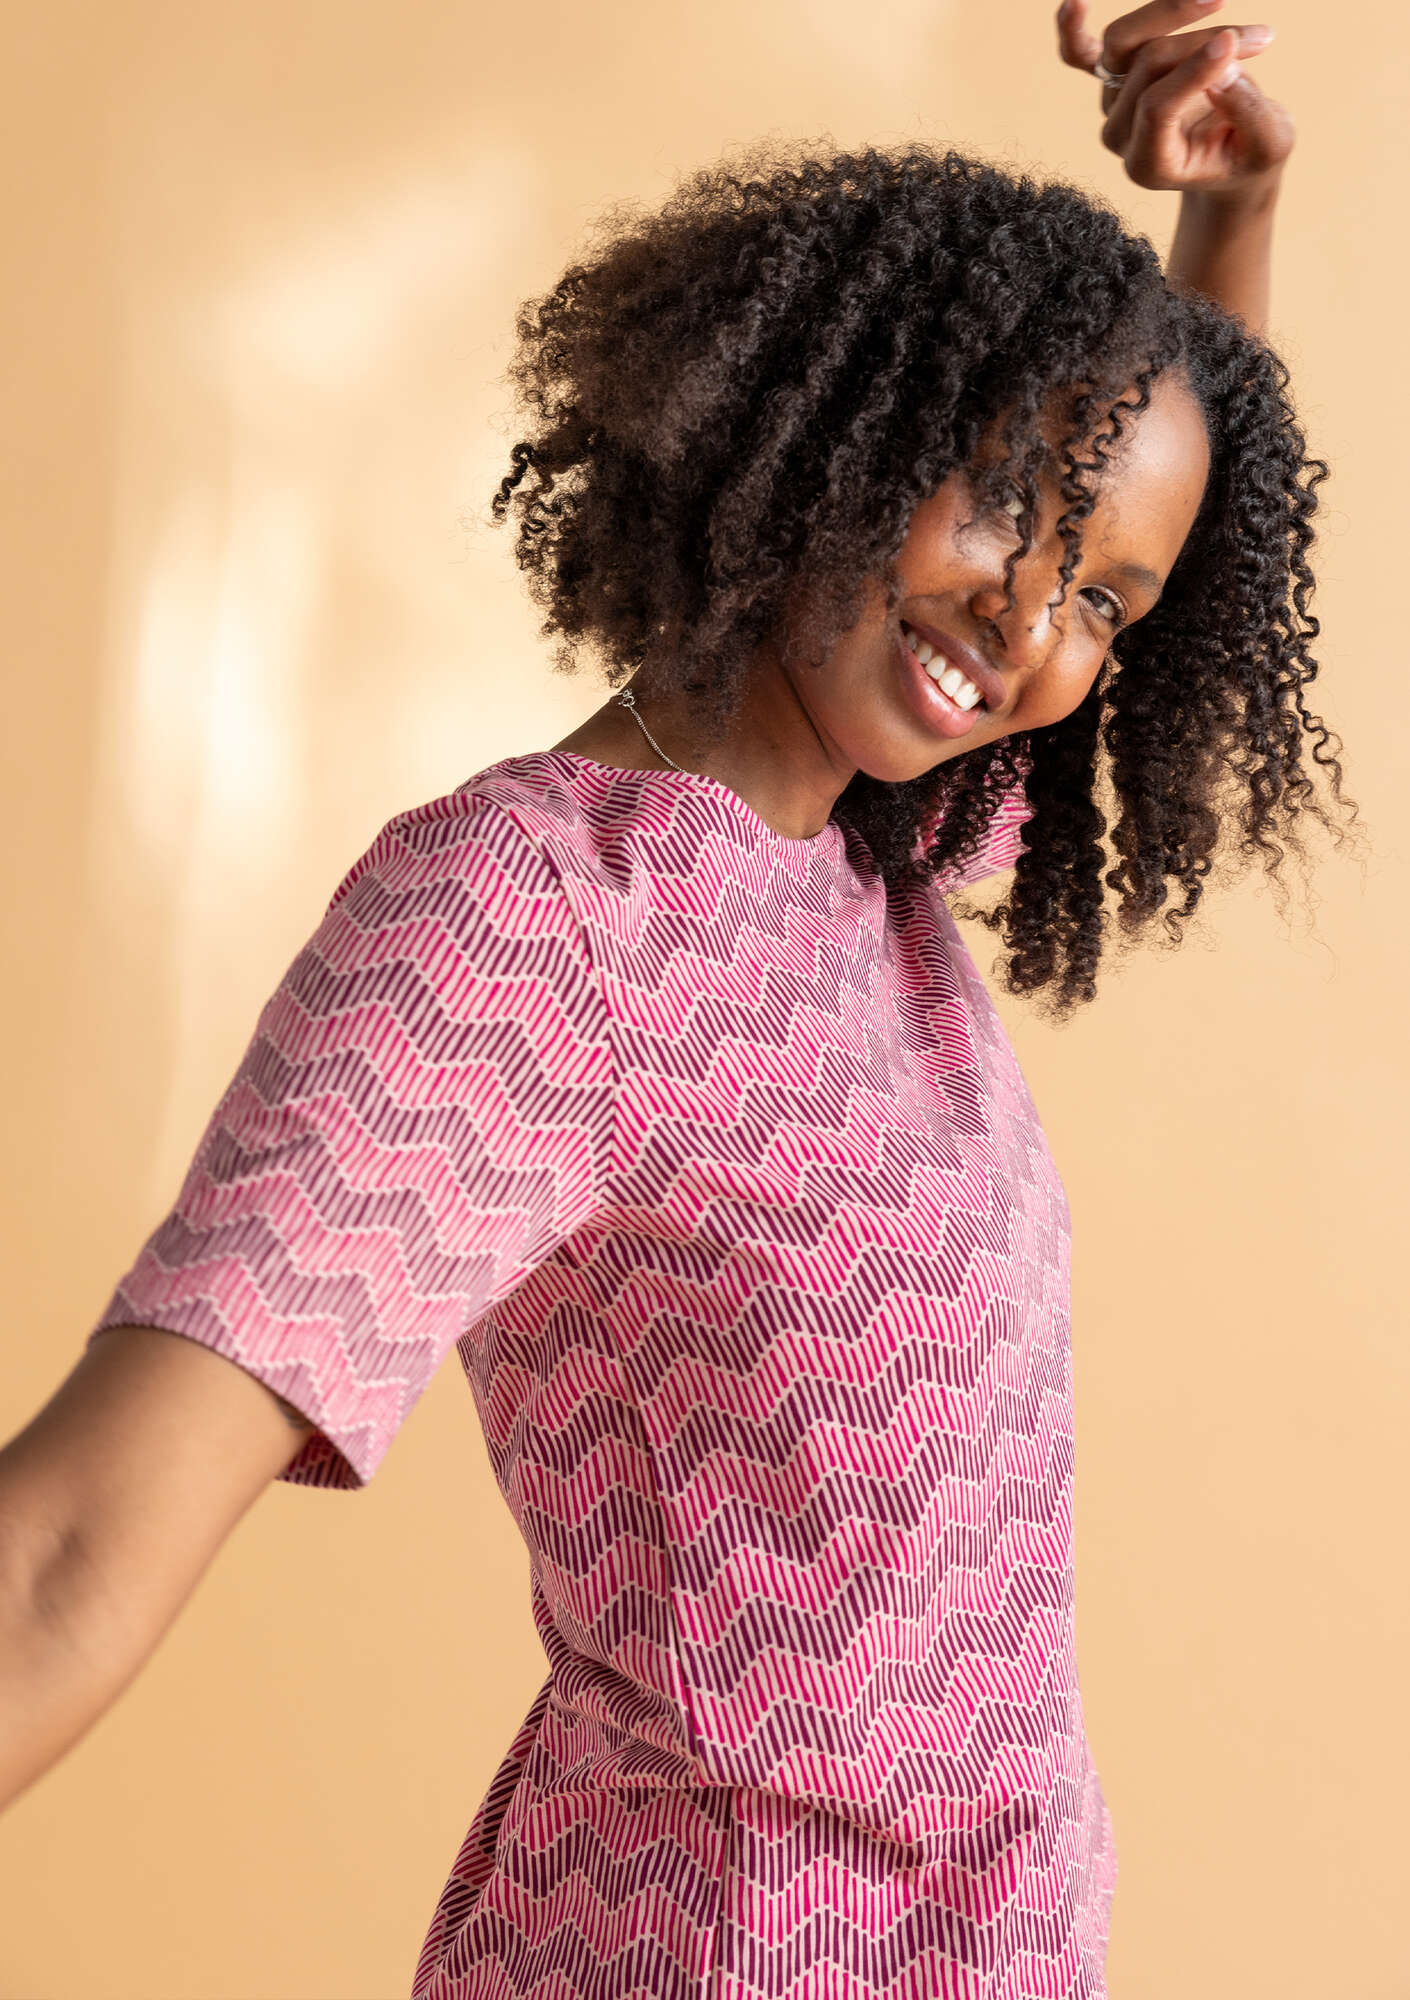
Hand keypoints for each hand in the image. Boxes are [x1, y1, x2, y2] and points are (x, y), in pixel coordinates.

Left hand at [1057, 0, 1294, 199]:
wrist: (1230, 157)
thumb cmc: (1250, 153)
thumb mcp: (1268, 143)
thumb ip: (1247, 110)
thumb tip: (1223, 61)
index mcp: (1150, 165)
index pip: (1158, 107)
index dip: (1195, 70)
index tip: (1236, 42)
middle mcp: (1120, 135)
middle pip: (1148, 64)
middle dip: (1207, 40)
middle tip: (1262, 36)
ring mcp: (1112, 104)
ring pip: (1124, 41)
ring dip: (1173, 11)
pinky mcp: (1112, 77)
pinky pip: (1079, 52)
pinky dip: (1073, 28)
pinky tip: (1074, 3)